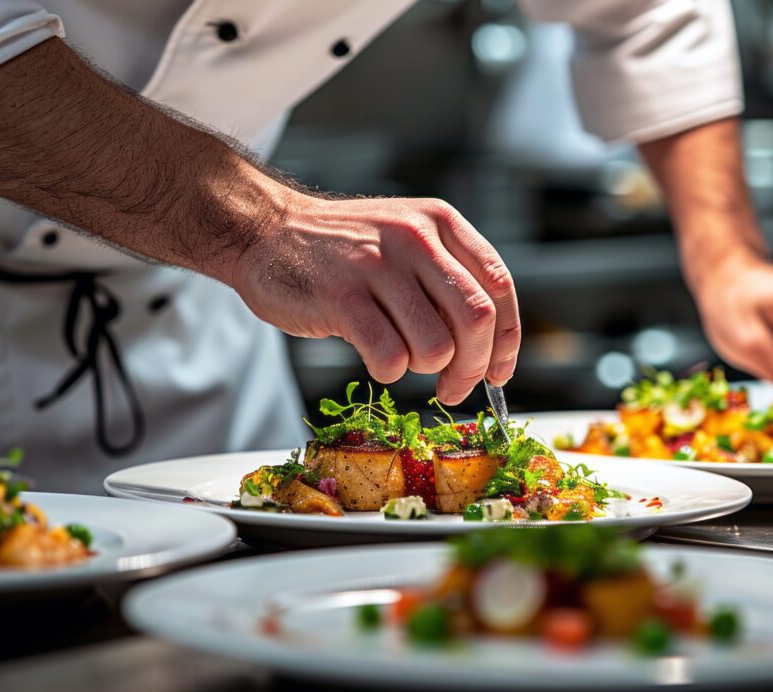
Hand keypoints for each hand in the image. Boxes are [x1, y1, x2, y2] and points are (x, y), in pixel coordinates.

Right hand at [232, 191, 520, 403]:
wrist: (266, 231)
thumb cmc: (344, 250)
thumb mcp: (406, 239)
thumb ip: (448, 278)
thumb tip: (489, 348)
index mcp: (440, 223)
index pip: (498, 286)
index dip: (506, 340)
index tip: (497, 372)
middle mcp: (415, 238)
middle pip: (476, 320)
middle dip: (473, 367)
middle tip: (454, 387)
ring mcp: (377, 266)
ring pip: (436, 346)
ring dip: (425, 369)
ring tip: (402, 358)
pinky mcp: (341, 298)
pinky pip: (390, 357)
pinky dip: (389, 372)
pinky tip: (375, 358)